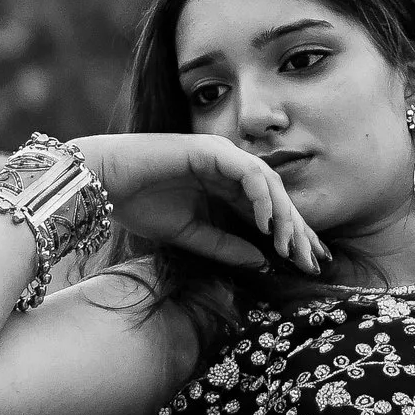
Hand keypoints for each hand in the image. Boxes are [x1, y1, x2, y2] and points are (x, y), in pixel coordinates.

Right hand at [77, 135, 325, 274]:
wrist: (102, 182)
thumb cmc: (139, 204)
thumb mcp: (191, 235)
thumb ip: (226, 246)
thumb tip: (264, 263)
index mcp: (226, 185)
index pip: (269, 210)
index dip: (291, 237)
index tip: (308, 265)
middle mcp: (230, 167)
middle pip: (278, 198)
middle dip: (298, 231)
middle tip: (313, 263)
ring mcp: (223, 155)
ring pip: (270, 184)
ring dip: (284, 217)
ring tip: (292, 248)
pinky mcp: (212, 149)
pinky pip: (248, 173)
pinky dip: (261, 198)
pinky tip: (267, 225)